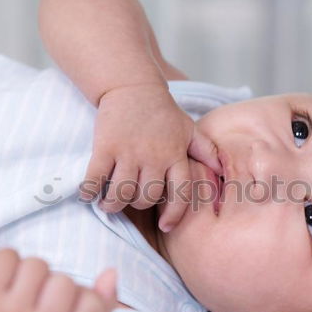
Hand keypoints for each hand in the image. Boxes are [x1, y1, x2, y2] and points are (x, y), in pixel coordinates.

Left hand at [0, 248, 117, 311]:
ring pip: (37, 265)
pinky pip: (7, 255)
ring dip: (28, 272)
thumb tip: (112, 273)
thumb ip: (100, 305)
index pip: (92, 300)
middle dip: (52, 284)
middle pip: (65, 281)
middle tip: (34, 303)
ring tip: (16, 293)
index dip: (78, 298)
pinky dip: (4, 261)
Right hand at [80, 83, 221, 231]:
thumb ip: (206, 151)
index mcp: (175, 155)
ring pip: (121, 193)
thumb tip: (221, 172)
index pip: (181, 193)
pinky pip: (95, 179)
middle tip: (130, 200)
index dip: (174, 214)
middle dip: (138, 205)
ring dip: (113, 204)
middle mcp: (154, 156)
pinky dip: (90, 192)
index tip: (165, 225)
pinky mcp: (105, 147)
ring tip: (109, 203)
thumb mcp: (188, 129)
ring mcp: (128, 152)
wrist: (132, 86)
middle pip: (146, 197)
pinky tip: (89, 194)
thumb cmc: (162, 111)